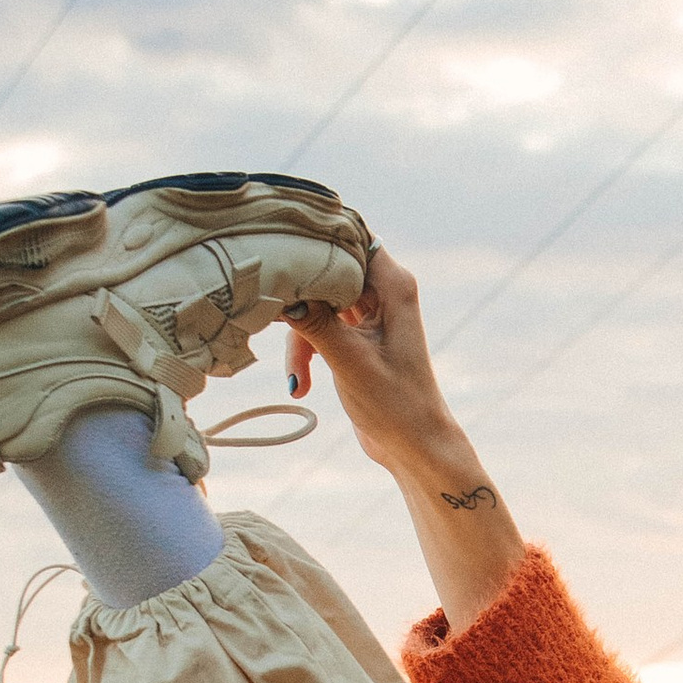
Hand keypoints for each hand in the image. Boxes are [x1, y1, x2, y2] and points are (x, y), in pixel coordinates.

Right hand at [286, 246, 464, 477]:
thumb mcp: (350, 361)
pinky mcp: (355, 334)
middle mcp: (384, 291)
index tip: (278, 247)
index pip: (350, 236)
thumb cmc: (396, 405)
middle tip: (268, 312)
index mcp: (394, 286)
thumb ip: (315, 322)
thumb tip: (279, 291)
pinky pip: (318, 325)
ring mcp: (369, 313)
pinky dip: (305, 350)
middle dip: (297, 294)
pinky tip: (300, 385)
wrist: (414, 447)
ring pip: (317, 301)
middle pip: (326, 268)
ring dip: (299, 337)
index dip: (315, 237)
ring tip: (297, 379)